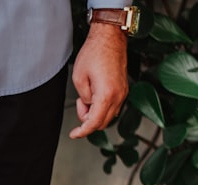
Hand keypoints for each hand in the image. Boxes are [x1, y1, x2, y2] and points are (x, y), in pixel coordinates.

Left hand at [70, 23, 128, 138]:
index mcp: (106, 95)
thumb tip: (88, 106)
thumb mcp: (79, 79)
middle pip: (102, 123)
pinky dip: (102, 106)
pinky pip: (113, 106)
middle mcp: (118, 95)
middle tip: (79, 104)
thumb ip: (83, 99)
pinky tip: (94, 94)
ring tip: (85, 96)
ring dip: (95, 113)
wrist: (109, 38)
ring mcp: (123, 92)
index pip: (94, 123)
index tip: (74, 134)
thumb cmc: (94, 53)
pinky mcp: (124, 88)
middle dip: (88, 120)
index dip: (82, 131)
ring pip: (108, 115)